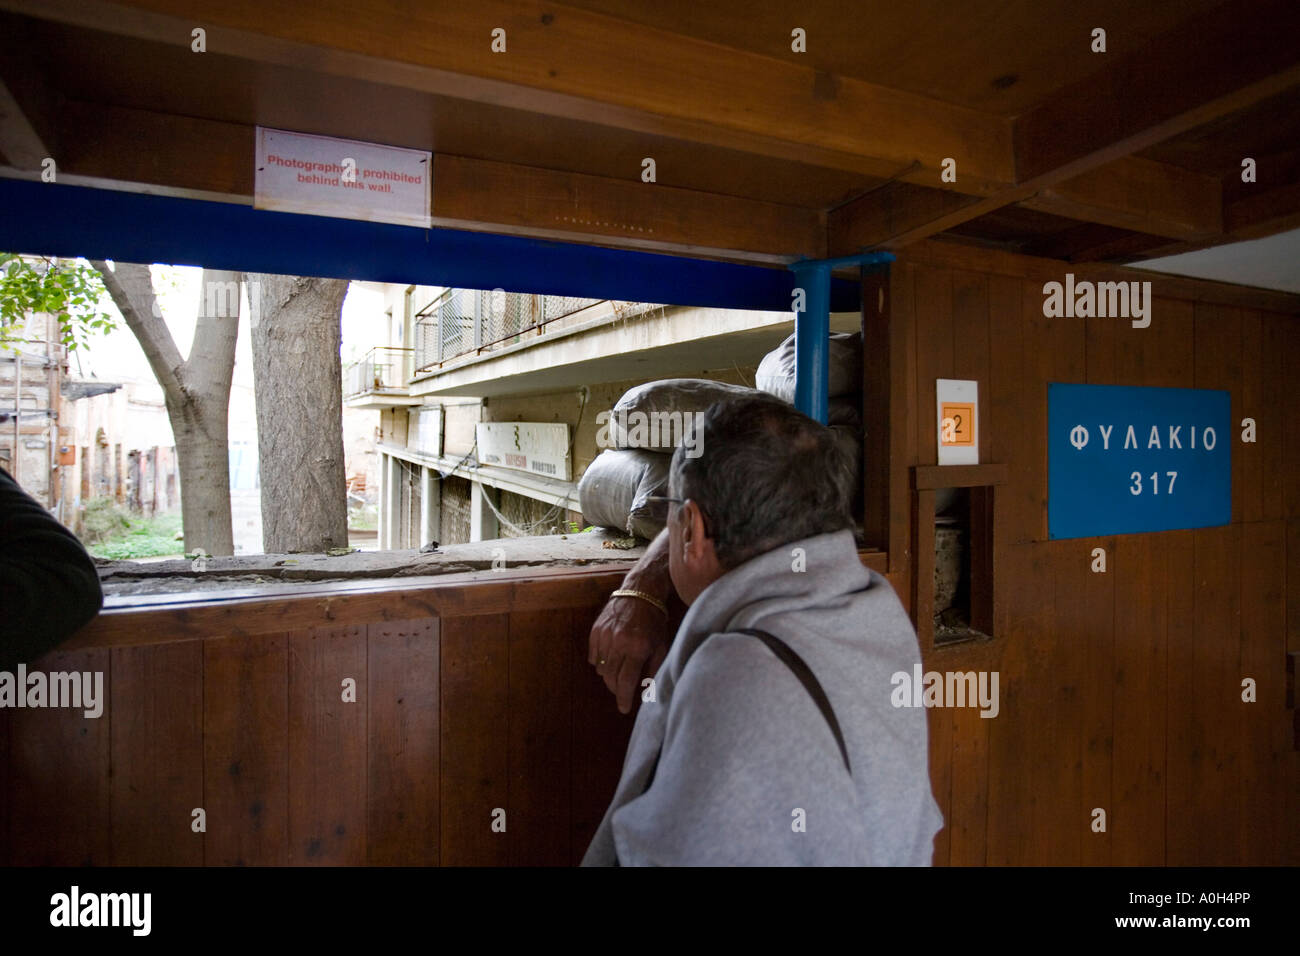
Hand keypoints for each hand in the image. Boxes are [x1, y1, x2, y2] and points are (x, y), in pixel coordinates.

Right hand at [589, 594, 669, 713]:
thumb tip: (646, 693)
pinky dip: (599, 662)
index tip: (624, 709)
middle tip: (622, 692)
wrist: (640, 592)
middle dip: (616, 689)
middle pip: (611, 678)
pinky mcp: (596, 630)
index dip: (624, 698)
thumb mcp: (661, 645)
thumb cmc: (654, 621)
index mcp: (637, 648)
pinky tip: (610, 658)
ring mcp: (605, 636)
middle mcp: (619, 642)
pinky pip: (593, 656)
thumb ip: (654, 670)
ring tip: (618, 671)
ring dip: (608, 675)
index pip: (626, 682)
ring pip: (601, 669)